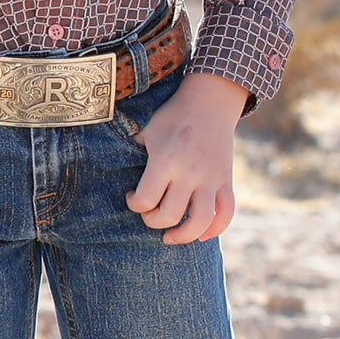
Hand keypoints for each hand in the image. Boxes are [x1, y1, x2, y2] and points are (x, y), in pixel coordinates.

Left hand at [124, 73, 247, 244]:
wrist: (209, 101)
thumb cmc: (173, 116)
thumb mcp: (147, 129)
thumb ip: (134, 151)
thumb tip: (113, 167)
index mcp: (166, 159)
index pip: (146, 199)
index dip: (135, 205)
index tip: (132, 197)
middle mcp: (189, 172)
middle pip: (170, 215)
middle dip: (153, 221)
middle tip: (149, 214)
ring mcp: (211, 178)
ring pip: (201, 221)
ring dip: (183, 236)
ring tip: (170, 237)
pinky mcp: (226, 180)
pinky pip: (226, 213)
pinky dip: (215, 229)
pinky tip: (201, 234)